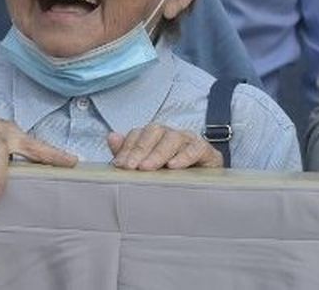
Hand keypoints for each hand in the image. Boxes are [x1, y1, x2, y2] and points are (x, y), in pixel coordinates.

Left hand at [108, 124, 222, 170]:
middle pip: (154, 131)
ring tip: (148, 168)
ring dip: (158, 153)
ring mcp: (189, 141)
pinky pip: (196, 148)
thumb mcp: (147, 167)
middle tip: (132, 167)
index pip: (138, 134)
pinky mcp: (207, 151)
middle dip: (140, 149)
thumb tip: (111, 137)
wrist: (204, 187)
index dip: (127, 148)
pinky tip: (174, 166)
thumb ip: (128, 153)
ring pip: (173, 138)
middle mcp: (171, 135)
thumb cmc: (172, 176)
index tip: (119, 165)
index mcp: (155, 137)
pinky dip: (185, 156)